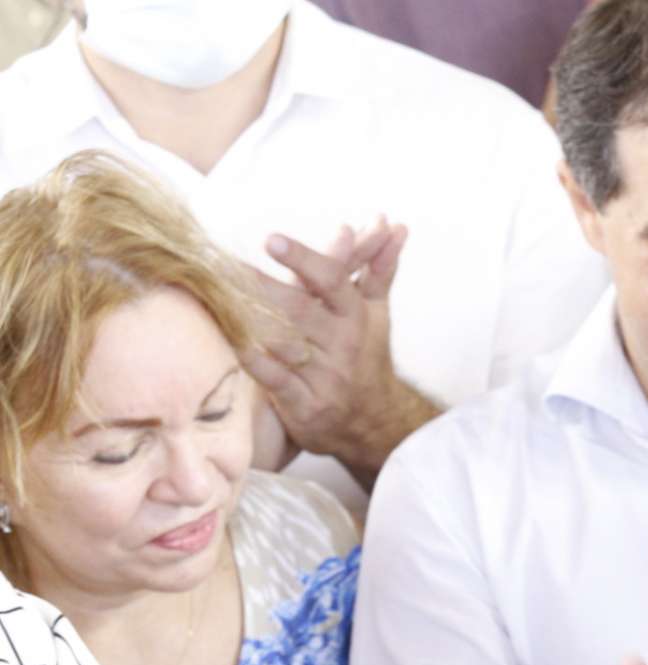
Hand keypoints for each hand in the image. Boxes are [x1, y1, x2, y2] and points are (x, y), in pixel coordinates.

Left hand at [240, 222, 433, 480]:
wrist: (372, 420)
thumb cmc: (364, 356)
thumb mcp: (374, 311)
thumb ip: (378, 268)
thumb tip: (394, 225)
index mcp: (355, 316)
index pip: (332, 281)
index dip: (305, 260)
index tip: (271, 240)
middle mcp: (341, 345)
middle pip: (302, 310)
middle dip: (265, 287)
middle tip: (225, 264)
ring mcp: (324, 376)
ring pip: (285, 344)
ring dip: (252, 320)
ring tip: (218, 295)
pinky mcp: (306, 405)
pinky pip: (278, 382)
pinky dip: (257, 363)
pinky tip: (236, 344)